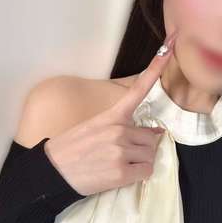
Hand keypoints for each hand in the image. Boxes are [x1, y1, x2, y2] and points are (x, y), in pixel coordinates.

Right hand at [44, 30, 176, 195]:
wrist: (52, 171)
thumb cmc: (72, 148)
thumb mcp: (94, 128)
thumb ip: (124, 127)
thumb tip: (156, 133)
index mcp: (112, 116)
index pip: (137, 89)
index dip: (155, 68)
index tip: (169, 48)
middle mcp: (119, 130)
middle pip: (151, 138)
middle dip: (142, 148)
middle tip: (121, 155)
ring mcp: (121, 151)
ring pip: (150, 155)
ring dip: (140, 162)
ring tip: (117, 165)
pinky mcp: (121, 172)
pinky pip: (147, 171)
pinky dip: (139, 175)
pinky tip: (121, 175)